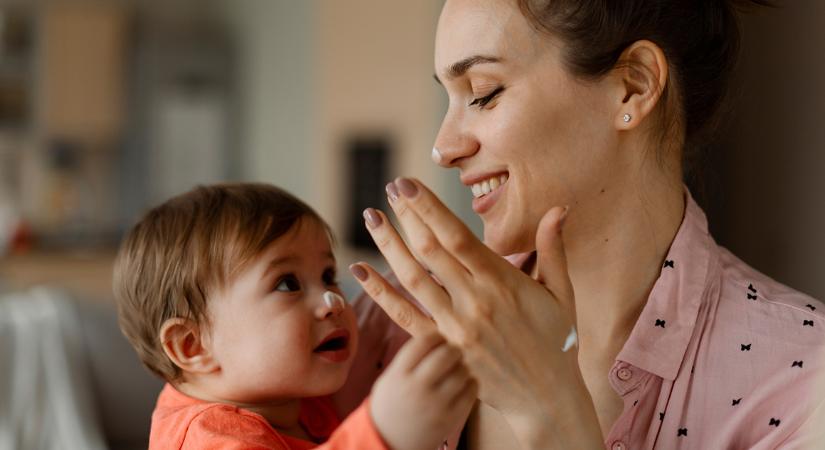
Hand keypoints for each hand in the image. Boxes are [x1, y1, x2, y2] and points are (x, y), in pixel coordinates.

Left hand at [351, 178, 601, 447]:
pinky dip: (379, 293)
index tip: (407, 185)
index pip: (456, 236)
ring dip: (388, 245)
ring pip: (412, 278)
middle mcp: (474, 302)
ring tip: (371, 218)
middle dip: (407, 216)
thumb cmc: (557, 341)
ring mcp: (454, 327)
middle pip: (429, 250)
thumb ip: (553, 249)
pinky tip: (359, 271)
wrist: (545, 398)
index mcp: (502, 282)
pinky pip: (403, 317)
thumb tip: (559, 208)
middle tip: (389, 189)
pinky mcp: (442, 347)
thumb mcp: (562, 293)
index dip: (428, 208)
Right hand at [370, 333, 476, 449]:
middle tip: (453, 353)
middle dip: (453, 350)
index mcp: (399, 375)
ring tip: (457, 370)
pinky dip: (471, 383)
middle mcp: (416, 388)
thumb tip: (440, 335)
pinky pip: (471, 391)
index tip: (440, 339)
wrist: (388, 442)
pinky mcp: (450, 419)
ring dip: (463, 367)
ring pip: (462, 372)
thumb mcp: (391, 378)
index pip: (424, 342)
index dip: (436, 336)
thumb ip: (411, 358)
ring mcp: (435, 405)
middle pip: (446, 354)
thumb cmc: (392, 404)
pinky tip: (464, 384)